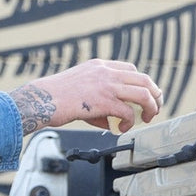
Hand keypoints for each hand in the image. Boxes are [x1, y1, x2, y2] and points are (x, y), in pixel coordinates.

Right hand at [9, 59, 163, 135]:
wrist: (41, 99)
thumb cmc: (53, 97)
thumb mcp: (79, 89)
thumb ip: (98, 101)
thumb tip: (110, 121)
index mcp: (99, 66)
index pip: (131, 70)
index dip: (142, 83)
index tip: (145, 96)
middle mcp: (106, 72)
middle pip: (144, 79)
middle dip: (154, 95)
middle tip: (153, 109)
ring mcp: (106, 85)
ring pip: (143, 93)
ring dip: (150, 108)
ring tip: (146, 118)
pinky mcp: (104, 101)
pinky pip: (128, 112)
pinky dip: (129, 122)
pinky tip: (121, 129)